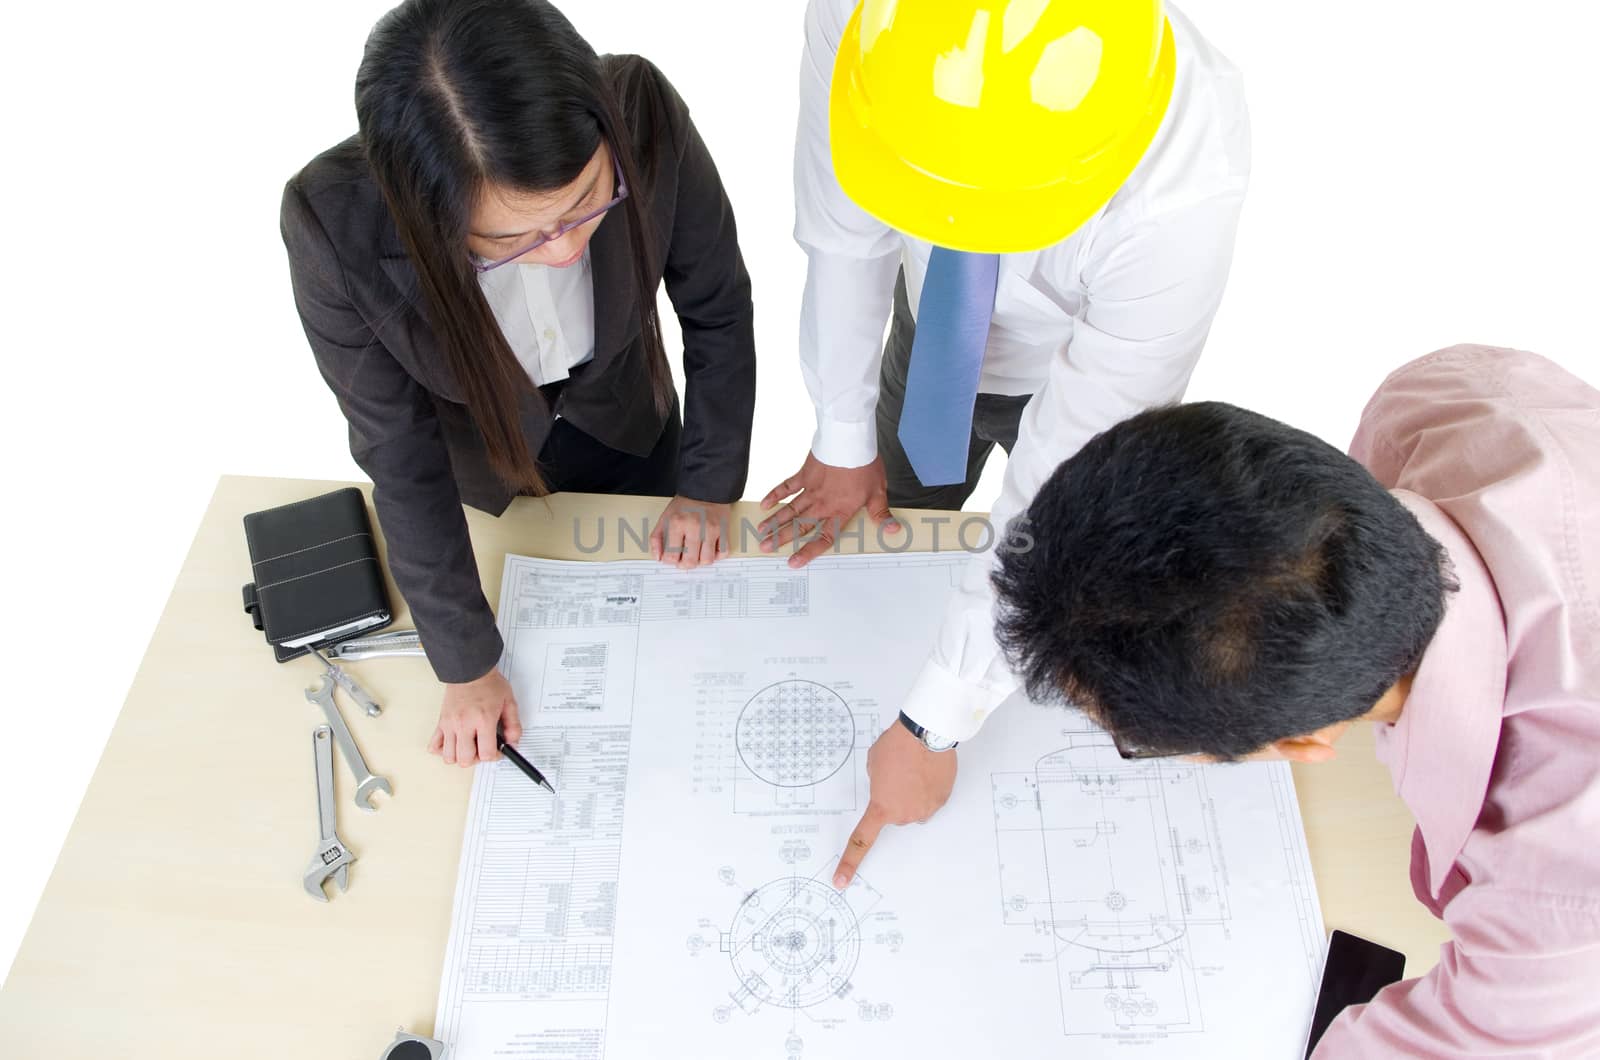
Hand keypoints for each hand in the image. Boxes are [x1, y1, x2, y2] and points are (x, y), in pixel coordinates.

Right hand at [427, 666, 521, 767]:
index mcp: (483, 720)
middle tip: (482, 749)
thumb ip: (514, 725)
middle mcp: (464, 724)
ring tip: (469, 747)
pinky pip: (434, 746)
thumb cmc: (488, 684)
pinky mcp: (441, 722)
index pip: (486, 753)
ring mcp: (450, 724)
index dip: (494, 757)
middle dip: (476, 759)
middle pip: (465, 759)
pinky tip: (453, 744)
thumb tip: (513, 742)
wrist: (469, 670)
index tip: (497, 751)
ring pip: (449, 757)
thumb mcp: (509, 703)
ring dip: (460, 757)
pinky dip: (442, 751)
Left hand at [650, 496, 730, 568]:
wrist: (706, 489)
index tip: (670, 558)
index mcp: (677, 523)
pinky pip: (723, 552)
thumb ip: (656, 538)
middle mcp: (695, 527)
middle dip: (684, 565)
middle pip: (690, 561)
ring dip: (700, 561)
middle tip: (683, 560)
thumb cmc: (685, 505)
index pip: (671, 556)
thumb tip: (658, 557)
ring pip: (707, 560)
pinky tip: (710, 550)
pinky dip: (717, 555)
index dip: (669, 561)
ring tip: (696, 555)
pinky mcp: (724, 530)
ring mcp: (711, 529)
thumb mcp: (665, 518)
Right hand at [758, 452, 899, 567]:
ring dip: (774, 521)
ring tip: (760, 531)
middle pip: (798, 525)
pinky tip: (765, 503)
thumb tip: (893, 531)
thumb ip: (881, 514)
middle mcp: (821, 504)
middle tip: (764, 547)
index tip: (793, 562)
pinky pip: (787, 486)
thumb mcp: (878, 492)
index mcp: (839, 512)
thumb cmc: (864, 466)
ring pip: (789, 509)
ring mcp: (810, 490)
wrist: (850, 441)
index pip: (822, 537)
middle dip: (780, 538)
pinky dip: (776, 494)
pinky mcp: (805, 474)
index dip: (807, 551)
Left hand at [832, 719, 956, 888]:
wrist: (926, 734)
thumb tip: (888, 787)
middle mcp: (904, 815)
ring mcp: (925, 810)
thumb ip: (877, 783)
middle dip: (895, 798)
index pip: (862, 840)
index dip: (849, 862)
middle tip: (897, 775)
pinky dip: (929, 788)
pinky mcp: (942, 800)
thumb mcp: (874, 764)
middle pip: (896, 814)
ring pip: (914, 807)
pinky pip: (931, 798)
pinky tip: (928, 770)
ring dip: (913, 793)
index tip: (841, 881)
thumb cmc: (896, 746)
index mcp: (882, 808)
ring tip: (915, 769)